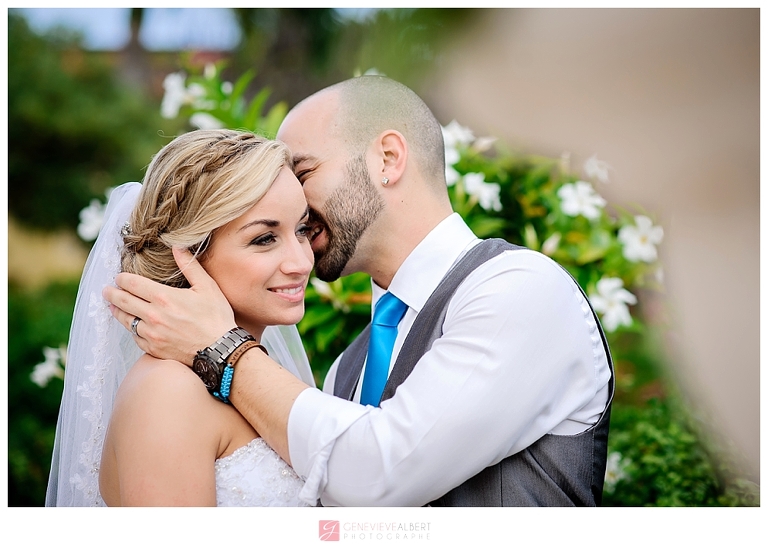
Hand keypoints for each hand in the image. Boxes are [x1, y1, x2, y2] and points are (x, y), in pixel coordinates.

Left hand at [103, 247, 235, 365]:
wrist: (220, 350)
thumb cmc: (216, 318)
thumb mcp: (207, 287)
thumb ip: (190, 266)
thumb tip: (177, 246)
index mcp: (164, 297)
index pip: (133, 284)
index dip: (122, 279)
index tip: (119, 277)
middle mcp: (153, 315)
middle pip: (123, 301)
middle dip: (112, 294)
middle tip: (106, 290)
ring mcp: (151, 334)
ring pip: (126, 320)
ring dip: (118, 311)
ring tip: (114, 306)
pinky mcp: (154, 349)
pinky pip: (136, 337)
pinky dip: (133, 330)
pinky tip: (134, 326)